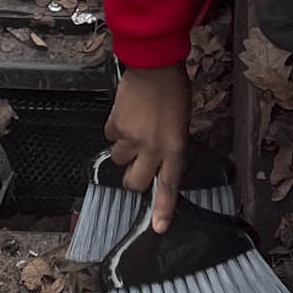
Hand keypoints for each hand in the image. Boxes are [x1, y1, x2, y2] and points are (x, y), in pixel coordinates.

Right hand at [105, 62, 191, 231]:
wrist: (154, 64)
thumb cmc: (175, 90)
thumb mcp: (182, 123)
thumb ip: (171, 145)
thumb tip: (159, 158)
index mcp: (175, 148)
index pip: (169, 185)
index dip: (163, 209)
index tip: (158, 228)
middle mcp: (153, 148)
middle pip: (135, 182)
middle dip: (132, 178)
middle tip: (136, 164)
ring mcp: (132, 138)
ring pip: (119, 159)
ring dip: (124, 149)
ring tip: (133, 128)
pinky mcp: (115, 125)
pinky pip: (111, 136)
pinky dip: (116, 129)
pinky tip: (126, 114)